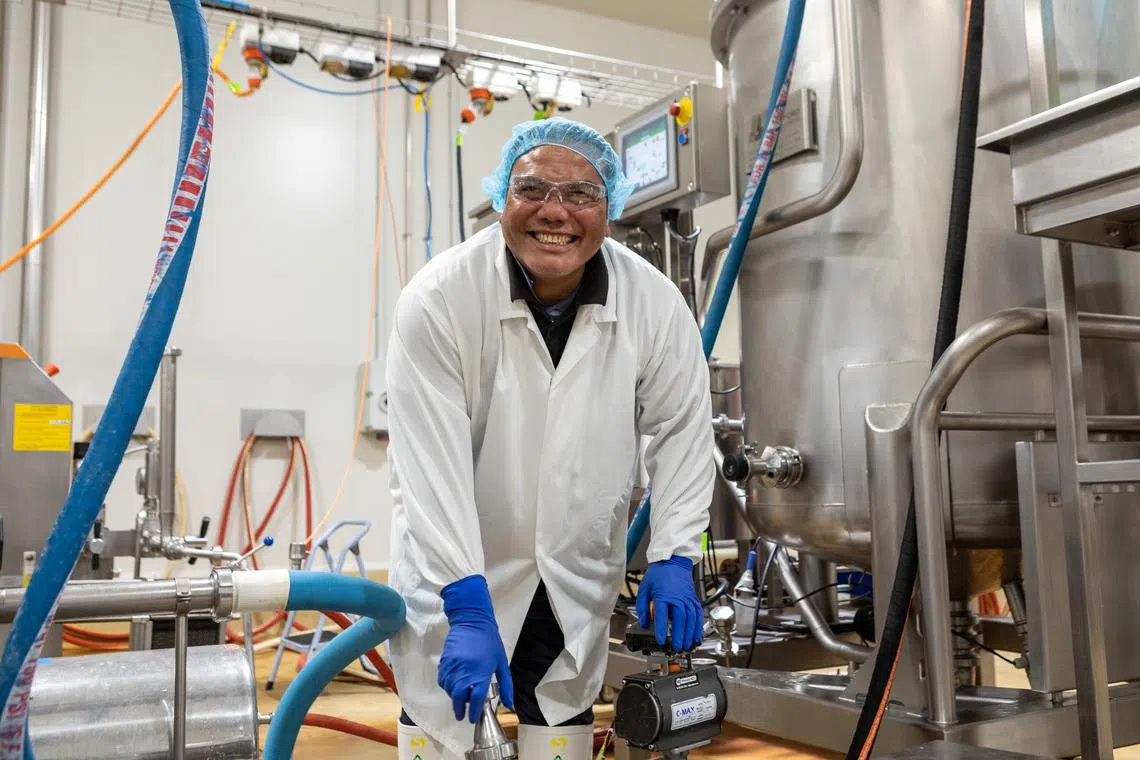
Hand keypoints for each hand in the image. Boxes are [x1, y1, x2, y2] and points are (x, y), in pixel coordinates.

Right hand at [437, 575, 513, 722]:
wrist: (472, 621)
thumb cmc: (489, 641)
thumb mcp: (501, 663)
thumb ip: (505, 684)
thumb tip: (508, 703)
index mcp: (481, 672)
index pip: (477, 698)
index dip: (474, 711)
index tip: (473, 718)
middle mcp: (465, 671)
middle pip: (459, 697)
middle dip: (460, 709)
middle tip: (462, 715)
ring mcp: (453, 667)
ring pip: (450, 689)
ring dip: (454, 697)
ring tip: (460, 699)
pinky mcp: (445, 662)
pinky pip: (443, 680)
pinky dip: (447, 686)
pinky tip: (453, 686)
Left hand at [636, 556, 701, 649]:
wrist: (673, 561)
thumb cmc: (659, 574)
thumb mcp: (645, 588)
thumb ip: (643, 606)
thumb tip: (644, 621)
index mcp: (663, 596)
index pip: (661, 616)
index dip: (661, 630)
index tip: (661, 641)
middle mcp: (677, 598)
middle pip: (679, 620)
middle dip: (679, 635)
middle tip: (676, 647)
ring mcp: (688, 599)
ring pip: (691, 619)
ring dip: (689, 634)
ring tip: (686, 646)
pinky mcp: (694, 599)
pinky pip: (698, 615)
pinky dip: (698, 627)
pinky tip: (696, 636)